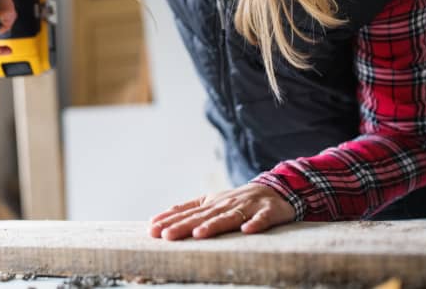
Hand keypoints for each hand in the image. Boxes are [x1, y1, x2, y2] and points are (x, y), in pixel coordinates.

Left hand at [148, 183, 295, 239]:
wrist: (273, 190)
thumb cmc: (237, 200)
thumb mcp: (211, 202)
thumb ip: (187, 209)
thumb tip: (157, 219)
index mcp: (211, 203)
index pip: (187, 213)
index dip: (170, 221)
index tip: (152, 229)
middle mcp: (226, 204)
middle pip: (203, 217)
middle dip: (184, 226)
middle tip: (166, 236)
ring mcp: (247, 207)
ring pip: (229, 218)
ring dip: (214, 225)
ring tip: (198, 234)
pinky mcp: (267, 212)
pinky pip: (261, 219)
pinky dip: (255, 224)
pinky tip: (247, 230)